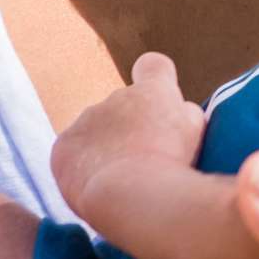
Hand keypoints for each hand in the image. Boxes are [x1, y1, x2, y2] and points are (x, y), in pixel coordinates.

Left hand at [54, 53, 206, 218]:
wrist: (134, 193)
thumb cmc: (173, 163)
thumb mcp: (195, 132)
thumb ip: (184, 113)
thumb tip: (177, 110)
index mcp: (153, 90)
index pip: (153, 66)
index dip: (154, 79)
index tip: (156, 100)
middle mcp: (116, 97)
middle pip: (123, 111)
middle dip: (130, 133)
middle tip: (143, 165)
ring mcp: (86, 119)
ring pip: (96, 136)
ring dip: (106, 152)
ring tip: (121, 183)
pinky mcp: (63, 146)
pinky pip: (73, 157)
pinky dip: (82, 170)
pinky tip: (97, 188)